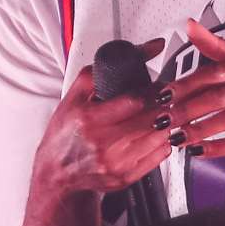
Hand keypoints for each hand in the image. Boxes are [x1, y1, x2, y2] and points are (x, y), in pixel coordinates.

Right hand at [28, 37, 176, 197]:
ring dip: (166, 123)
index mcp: (89, 120)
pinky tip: (156, 133)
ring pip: (159, 137)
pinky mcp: (125, 177)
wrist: (57, 172)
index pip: (135, 101)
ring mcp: (115, 163)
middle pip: (151, 119)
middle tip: (167, 98)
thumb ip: (103, 70)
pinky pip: (159, 156)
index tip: (160, 87)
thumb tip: (146, 48)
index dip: (154, 91)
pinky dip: (163, 141)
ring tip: (162, 114)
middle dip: (164, 105)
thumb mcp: (74, 95)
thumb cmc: (65, 132)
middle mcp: (102, 144)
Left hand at [165, 19, 224, 158]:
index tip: (163, 95)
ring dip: (202, 130)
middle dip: (188, 109)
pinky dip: (223, 148)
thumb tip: (190, 25)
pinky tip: (203, 152)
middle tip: (164, 121)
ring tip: (178, 139)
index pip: (218, 71)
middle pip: (222, 95)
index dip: (188, 83)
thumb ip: (222, 48)